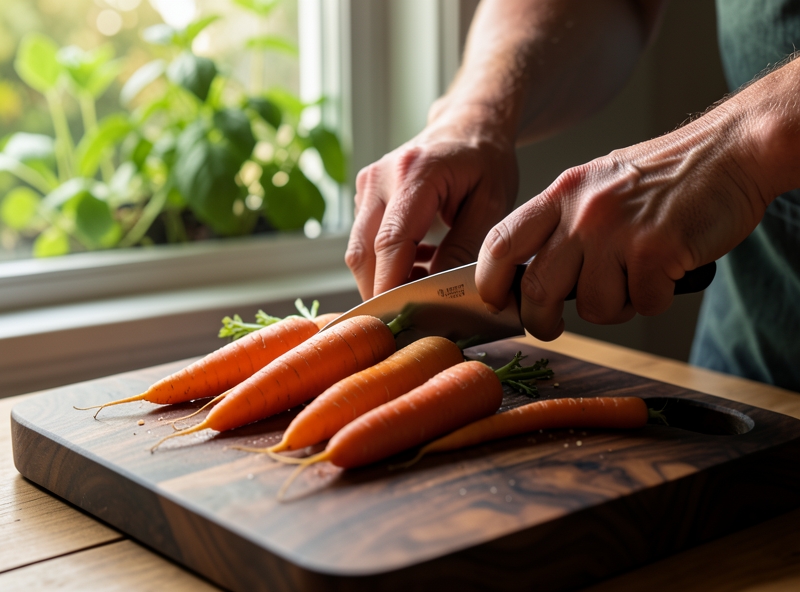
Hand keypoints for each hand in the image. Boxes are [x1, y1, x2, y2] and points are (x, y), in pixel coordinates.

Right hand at [345, 107, 518, 298]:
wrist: (469, 125)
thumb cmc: (486, 160)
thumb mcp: (491, 204)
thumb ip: (464, 248)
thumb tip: (440, 291)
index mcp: (415, 173)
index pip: (390, 243)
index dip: (391, 286)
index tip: (400, 320)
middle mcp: (381, 177)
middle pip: (363, 252)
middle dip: (381, 290)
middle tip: (413, 316)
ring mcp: (368, 183)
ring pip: (358, 250)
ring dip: (383, 277)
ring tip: (424, 284)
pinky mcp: (365, 194)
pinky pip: (364, 239)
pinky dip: (385, 261)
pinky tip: (418, 263)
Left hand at [475, 104, 773, 340]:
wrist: (732, 150)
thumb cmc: (666, 176)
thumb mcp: (596, 185)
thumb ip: (562, 224)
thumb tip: (531, 277)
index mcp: (561, 194)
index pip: (500, 243)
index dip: (488, 281)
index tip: (495, 302)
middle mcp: (582, 212)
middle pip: (536, 289)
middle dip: (539, 321)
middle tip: (550, 327)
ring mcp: (618, 231)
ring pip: (592, 306)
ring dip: (613, 308)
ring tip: (634, 281)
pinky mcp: (657, 250)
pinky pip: (641, 304)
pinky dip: (654, 300)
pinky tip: (666, 272)